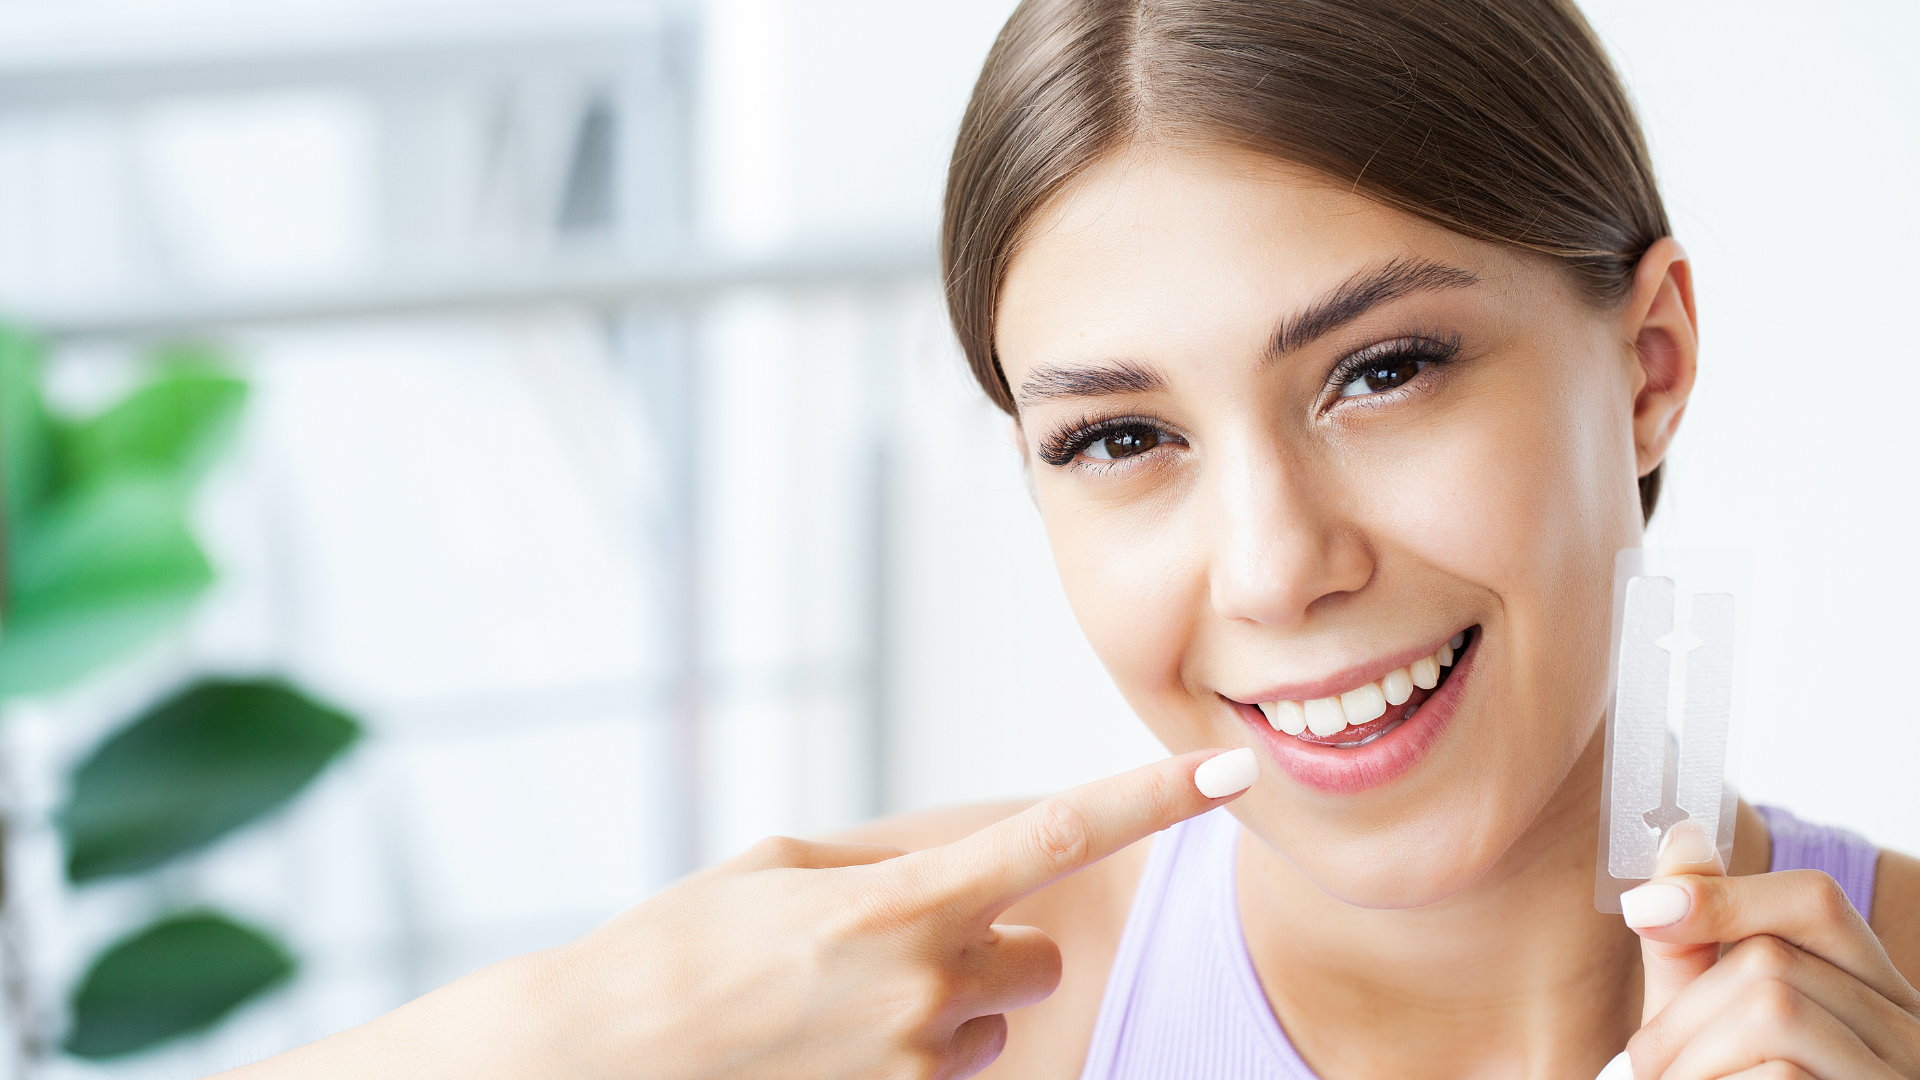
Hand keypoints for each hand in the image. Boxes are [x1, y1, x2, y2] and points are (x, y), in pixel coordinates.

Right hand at [236, 747, 1244, 1079]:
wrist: (606, 1057)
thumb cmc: (686, 946)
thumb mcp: (784, 866)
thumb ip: (890, 859)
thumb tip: (958, 858)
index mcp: (902, 899)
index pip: (1058, 835)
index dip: (1150, 800)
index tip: (1226, 774)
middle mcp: (926, 985)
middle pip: (1035, 950)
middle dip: (994, 939)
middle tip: (902, 938)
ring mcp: (916, 1065)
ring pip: (994, 1017)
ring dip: (951, 1003)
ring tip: (844, 1002)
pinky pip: (952, 1071)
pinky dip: (918, 1053)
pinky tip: (838, 1046)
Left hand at [1617, 822, 1919, 1078]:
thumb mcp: (1710, 1026)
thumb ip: (1695, 944)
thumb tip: (1679, 834)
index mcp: (1875, 1000)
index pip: (1815, 904)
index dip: (1723, 894)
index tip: (1641, 913)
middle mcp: (1909, 1039)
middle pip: (1771, 964)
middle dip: (1681, 1013)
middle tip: (1652, 1070)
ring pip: (1772, 1011)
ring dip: (1689, 1058)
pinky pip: (1777, 1077)